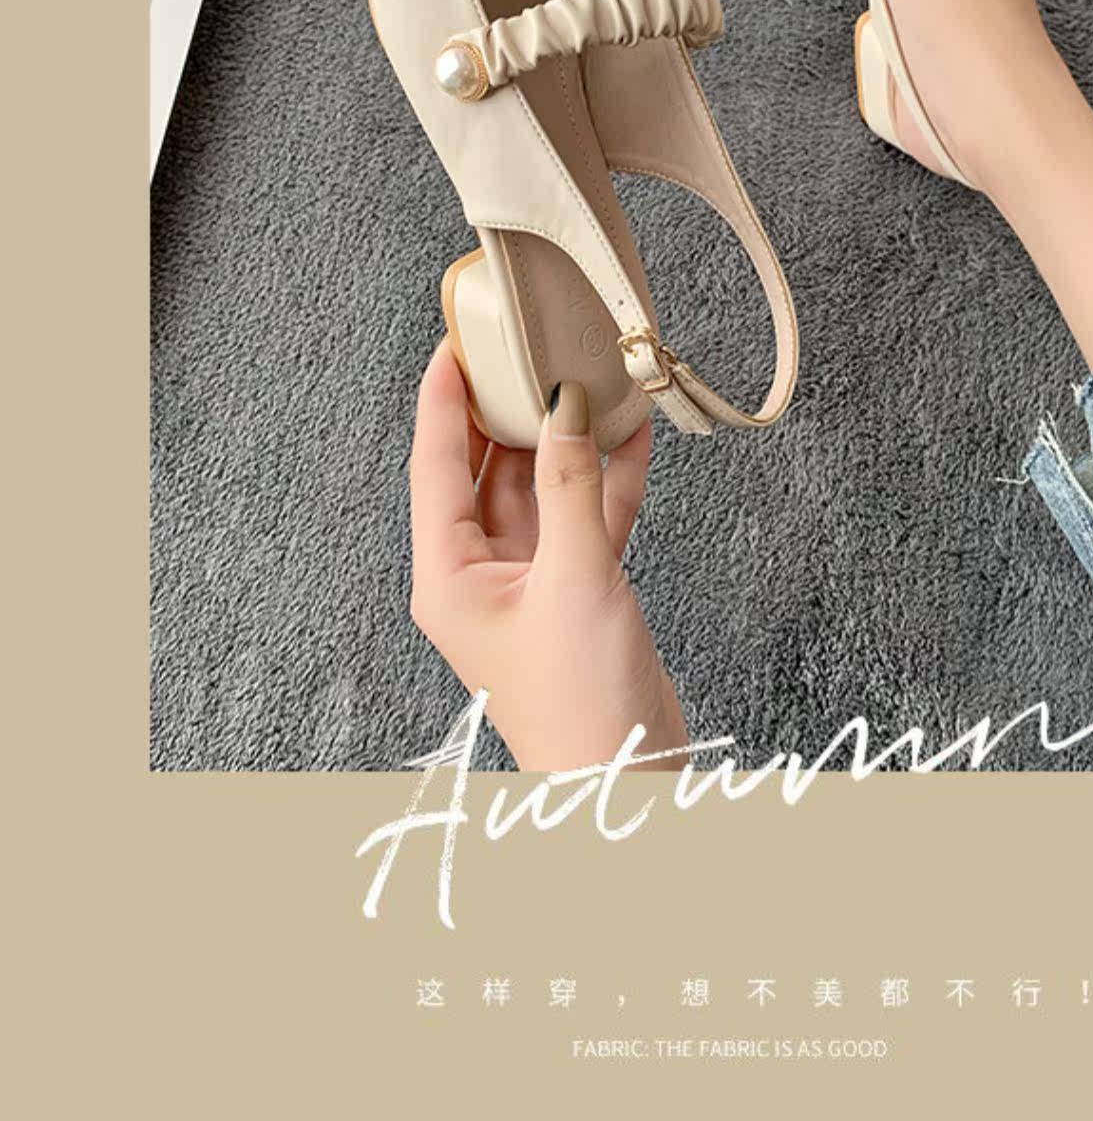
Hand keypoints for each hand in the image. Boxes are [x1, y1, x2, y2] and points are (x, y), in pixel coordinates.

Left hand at [408, 342, 687, 771]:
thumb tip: (564, 405)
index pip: (434, 463)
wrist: (626, 780)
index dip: (442, 398)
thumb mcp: (575, 577)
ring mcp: (529, 583)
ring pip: (541, 488)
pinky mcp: (576, 593)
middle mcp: (480, 575)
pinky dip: (606, 479)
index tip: (456, 340)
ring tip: (588, 376)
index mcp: (449, 575)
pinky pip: (584, 517)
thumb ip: (570, 485)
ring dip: (566, 439)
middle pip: (484, 468)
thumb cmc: (579, 705)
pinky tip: (631, 435)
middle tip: (526, 344)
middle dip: (508, 408)